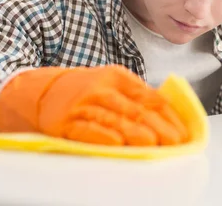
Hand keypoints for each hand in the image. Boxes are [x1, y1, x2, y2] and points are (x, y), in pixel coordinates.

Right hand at [0, 65, 187, 145]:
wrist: (39, 91)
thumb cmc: (83, 91)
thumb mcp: (110, 84)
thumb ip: (137, 97)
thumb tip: (170, 117)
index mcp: (118, 77)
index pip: (150, 98)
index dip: (169, 116)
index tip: (183, 132)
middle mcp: (101, 88)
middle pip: (136, 110)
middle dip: (158, 128)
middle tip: (174, 142)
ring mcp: (83, 105)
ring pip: (115, 120)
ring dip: (136, 133)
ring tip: (153, 143)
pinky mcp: (66, 123)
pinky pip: (88, 130)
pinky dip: (104, 137)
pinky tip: (118, 143)